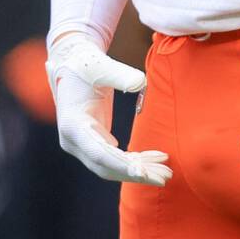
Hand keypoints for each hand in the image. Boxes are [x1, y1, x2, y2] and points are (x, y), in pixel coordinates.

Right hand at [45, 33, 170, 184]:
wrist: (73, 63)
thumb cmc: (87, 64)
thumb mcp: (101, 66)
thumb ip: (120, 75)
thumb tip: (141, 83)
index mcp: (73, 125)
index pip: (99, 153)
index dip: (122, 165)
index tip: (143, 174)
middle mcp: (74, 141)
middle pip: (106, 166)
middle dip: (136, 173)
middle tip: (166, 176)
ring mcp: (82, 144)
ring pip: (111, 167)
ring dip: (139, 170)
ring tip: (166, 171)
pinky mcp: (92, 142)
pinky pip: (114, 159)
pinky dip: (134, 161)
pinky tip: (155, 159)